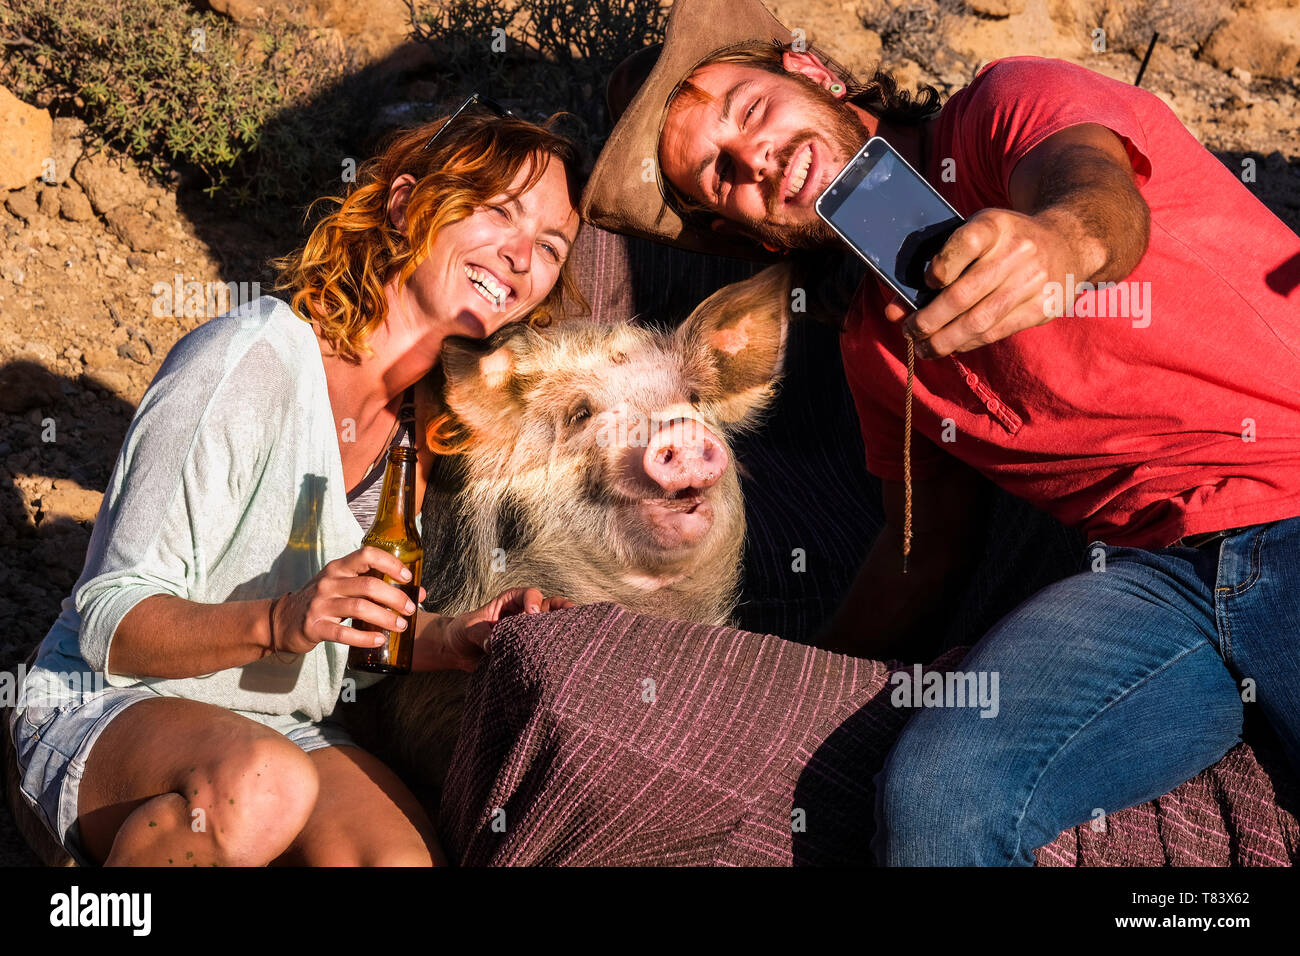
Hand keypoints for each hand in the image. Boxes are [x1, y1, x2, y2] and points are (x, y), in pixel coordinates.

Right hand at [272, 546, 425, 655]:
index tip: (407, 577)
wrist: (281, 621)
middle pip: (368, 585)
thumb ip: (374, 586)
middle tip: (410, 609)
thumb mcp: (342, 586)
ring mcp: (320, 604)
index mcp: (338, 568)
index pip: (366, 554)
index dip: (390, 563)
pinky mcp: (314, 626)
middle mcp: (329, 582)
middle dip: (395, 597)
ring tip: (401, 625)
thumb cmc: (322, 601)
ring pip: (359, 608)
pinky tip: (379, 640)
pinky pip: (343, 633)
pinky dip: (364, 638)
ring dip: (385, 618)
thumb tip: (417, 593)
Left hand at [435, 587, 576, 671]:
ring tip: (578, 633)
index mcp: (511, 601)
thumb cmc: (462, 632)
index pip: (529, 594)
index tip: (532, 614)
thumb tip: (494, 645)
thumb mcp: (468, 628)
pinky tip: (564, 657)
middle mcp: (524, 614)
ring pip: (553, 626)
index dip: (534, 601)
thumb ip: (481, 634)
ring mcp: (529, 632)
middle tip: (573, 615)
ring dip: (564, 629)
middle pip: (550, 607)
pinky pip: (544, 648)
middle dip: (563, 609)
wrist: (457, 652)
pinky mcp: (528, 650)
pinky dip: (555, 651)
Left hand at [884, 207, 1086, 357]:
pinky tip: (951, 346)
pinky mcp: (1042, 308)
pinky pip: (996, 332)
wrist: (1069, 242)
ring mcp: (1033, 281)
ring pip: (978, 321)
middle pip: (962, 295)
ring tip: (924, 347)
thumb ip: (942, 260)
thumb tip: (895, 306)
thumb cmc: (1006, 241)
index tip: (927, 282)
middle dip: (928, 320)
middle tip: (908, 331)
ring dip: (944, 341)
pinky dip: (968, 343)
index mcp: (995, 225)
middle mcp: (1017, 251)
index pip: (964, 243)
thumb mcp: (981, 232)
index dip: (940, 268)